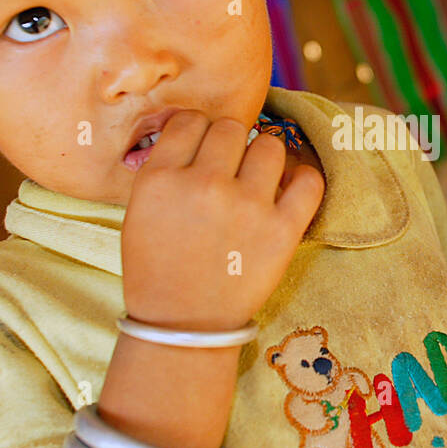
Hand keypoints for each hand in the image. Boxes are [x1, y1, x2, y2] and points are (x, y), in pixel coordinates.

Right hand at [121, 111, 323, 330]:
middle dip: (231, 146)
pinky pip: (308, 180)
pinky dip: (302, 180)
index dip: (199, 133)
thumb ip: (164, 169)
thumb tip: (197, 132)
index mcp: (161, 178)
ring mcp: (246, 206)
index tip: (203, 151)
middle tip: (229, 170)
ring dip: (265, 158)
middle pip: (231, 129)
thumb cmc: (157, 269)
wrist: (183, 326)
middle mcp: (203, 184)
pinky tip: (289, 190)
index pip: (190, 121)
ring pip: (270, 145)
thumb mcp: (138, 211)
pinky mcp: (282, 231)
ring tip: (258, 181)